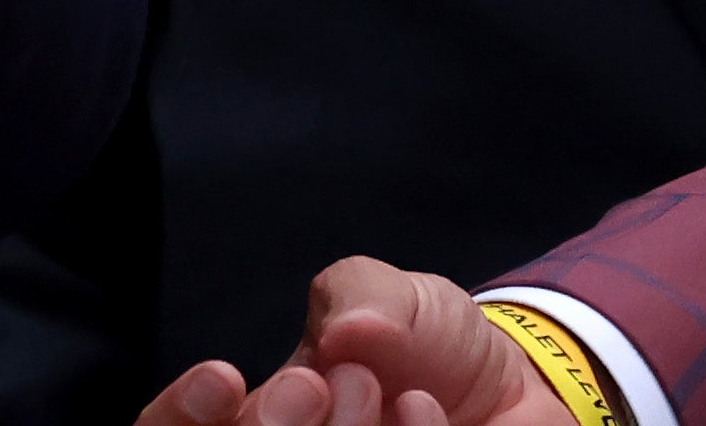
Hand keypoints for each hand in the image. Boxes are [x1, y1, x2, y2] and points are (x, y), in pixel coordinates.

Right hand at [133, 260, 556, 424]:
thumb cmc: (431, 340)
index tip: (222, 378)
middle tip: (345, 379)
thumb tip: (342, 337)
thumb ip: (354, 294)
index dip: (183, 414)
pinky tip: (426, 414)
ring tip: (401, 396)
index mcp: (263, 414)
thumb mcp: (386, 291)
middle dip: (278, 425)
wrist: (522, 387)